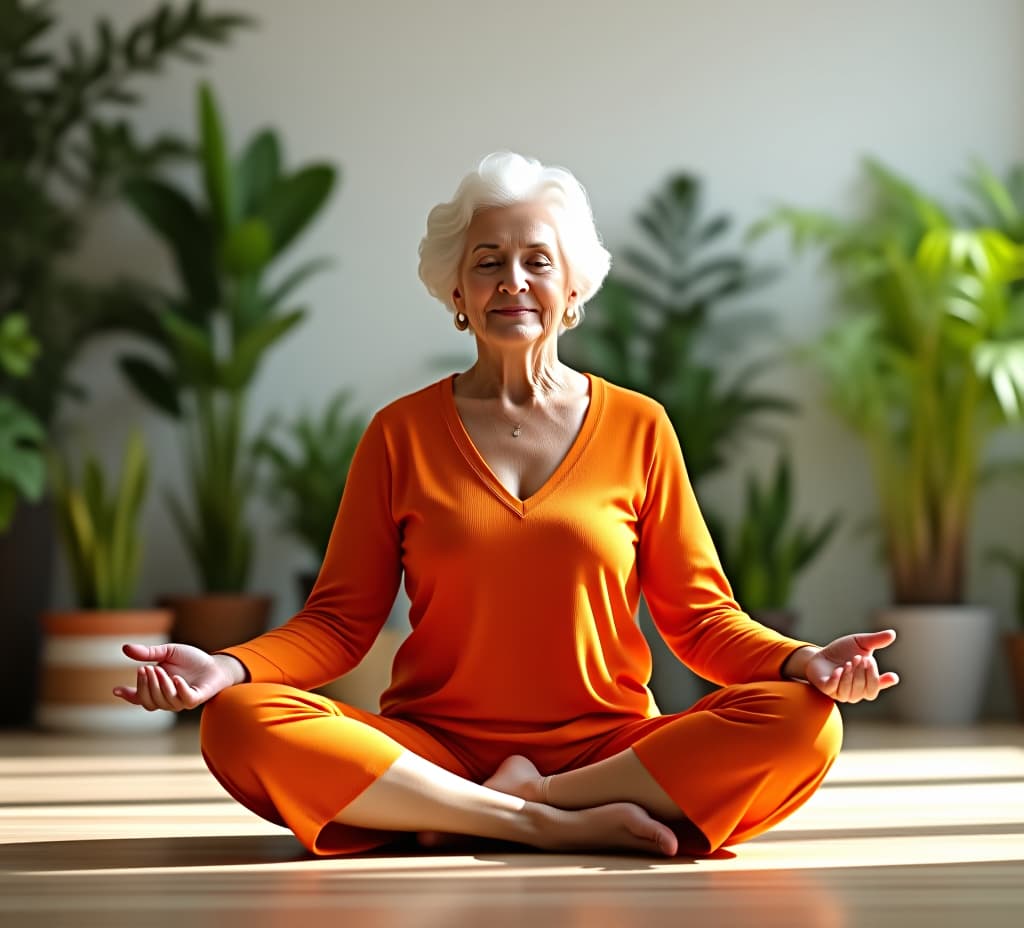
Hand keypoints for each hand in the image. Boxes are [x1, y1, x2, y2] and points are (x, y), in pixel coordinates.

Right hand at [113, 643, 244, 711]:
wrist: (216, 663)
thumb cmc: (191, 660)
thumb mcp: (168, 652)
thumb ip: (149, 653)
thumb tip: (125, 648)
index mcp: (159, 689)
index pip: (139, 698)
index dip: (128, 696)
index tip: (116, 689)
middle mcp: (168, 698)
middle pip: (149, 701)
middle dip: (144, 685)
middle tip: (145, 668)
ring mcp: (182, 701)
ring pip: (164, 702)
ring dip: (159, 685)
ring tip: (159, 668)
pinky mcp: (196, 699)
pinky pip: (185, 699)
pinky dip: (178, 689)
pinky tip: (176, 678)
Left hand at [804, 630, 899, 702]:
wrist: (819, 654)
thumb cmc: (842, 651)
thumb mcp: (860, 643)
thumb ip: (875, 640)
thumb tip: (892, 634)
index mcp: (865, 681)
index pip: (877, 688)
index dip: (885, 683)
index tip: (892, 676)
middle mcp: (855, 690)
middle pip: (867, 691)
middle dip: (864, 674)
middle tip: (860, 658)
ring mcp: (840, 692)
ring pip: (852, 693)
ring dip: (851, 677)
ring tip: (849, 662)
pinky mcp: (826, 689)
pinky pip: (834, 689)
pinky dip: (838, 680)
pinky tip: (839, 669)